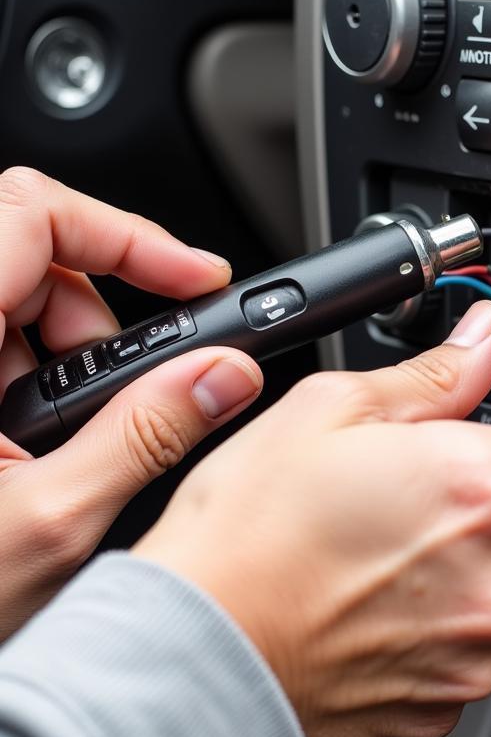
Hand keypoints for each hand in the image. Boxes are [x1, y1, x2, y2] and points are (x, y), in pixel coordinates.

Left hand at [0, 167, 263, 639]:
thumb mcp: (50, 525)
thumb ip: (148, 436)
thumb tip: (223, 377)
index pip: (31, 211)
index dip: (123, 232)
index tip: (194, 279)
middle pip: (31, 252)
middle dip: (101, 315)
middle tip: (131, 391)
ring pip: (16, 302)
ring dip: (70, 357)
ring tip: (70, 445)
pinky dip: (39, 383)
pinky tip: (36, 452)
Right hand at [134, 300, 490, 736]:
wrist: (188, 660)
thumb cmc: (245, 540)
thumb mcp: (334, 412)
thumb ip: (438, 375)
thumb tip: (484, 340)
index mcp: (488, 494)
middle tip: (483, 456)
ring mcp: (478, 650)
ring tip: (411, 521)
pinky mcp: (447, 698)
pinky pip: (481, 639)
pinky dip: (458, 602)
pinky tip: (394, 579)